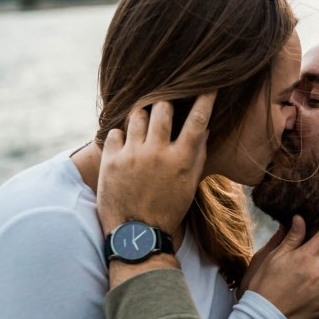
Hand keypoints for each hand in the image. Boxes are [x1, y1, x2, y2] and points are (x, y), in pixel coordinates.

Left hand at [97, 94, 214, 235]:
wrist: (137, 235)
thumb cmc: (168, 209)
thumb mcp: (189, 185)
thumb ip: (197, 155)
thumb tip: (204, 129)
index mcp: (180, 160)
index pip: (198, 119)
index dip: (205, 98)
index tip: (208, 84)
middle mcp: (157, 153)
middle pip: (163, 107)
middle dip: (165, 105)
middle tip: (163, 111)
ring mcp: (132, 155)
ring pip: (137, 115)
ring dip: (142, 117)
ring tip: (143, 130)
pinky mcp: (110, 160)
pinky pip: (116, 132)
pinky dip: (121, 136)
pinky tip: (126, 148)